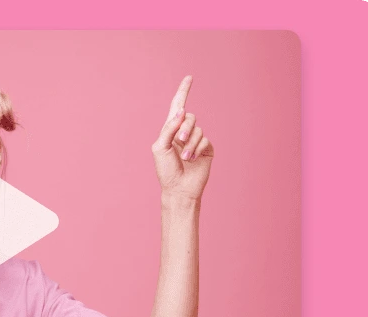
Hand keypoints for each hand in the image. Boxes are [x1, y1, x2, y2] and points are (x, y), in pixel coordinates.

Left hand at [151, 75, 214, 200]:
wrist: (178, 188)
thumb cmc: (165, 170)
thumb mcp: (160, 147)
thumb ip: (169, 128)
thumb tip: (181, 111)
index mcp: (170, 130)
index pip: (177, 106)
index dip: (183, 91)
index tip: (189, 78)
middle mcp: (184, 132)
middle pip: (189, 117)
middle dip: (184, 128)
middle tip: (179, 142)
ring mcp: (196, 140)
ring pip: (198, 129)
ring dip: (190, 143)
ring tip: (185, 158)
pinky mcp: (207, 148)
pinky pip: (205, 139)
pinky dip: (198, 148)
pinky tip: (192, 159)